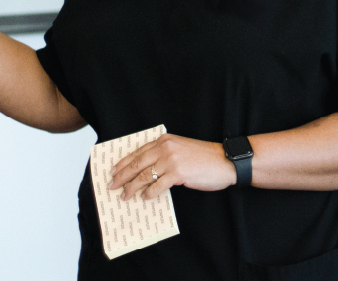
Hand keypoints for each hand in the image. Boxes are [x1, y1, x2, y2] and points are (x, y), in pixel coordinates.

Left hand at [109, 134, 236, 200]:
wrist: (225, 161)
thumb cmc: (205, 157)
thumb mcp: (181, 149)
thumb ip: (164, 155)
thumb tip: (145, 171)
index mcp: (164, 140)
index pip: (137, 152)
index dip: (123, 163)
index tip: (113, 171)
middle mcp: (165, 148)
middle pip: (136, 164)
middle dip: (122, 177)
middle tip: (112, 186)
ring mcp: (171, 160)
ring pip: (143, 176)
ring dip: (132, 188)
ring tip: (125, 196)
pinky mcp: (177, 173)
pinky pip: (157, 186)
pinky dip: (149, 193)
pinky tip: (145, 198)